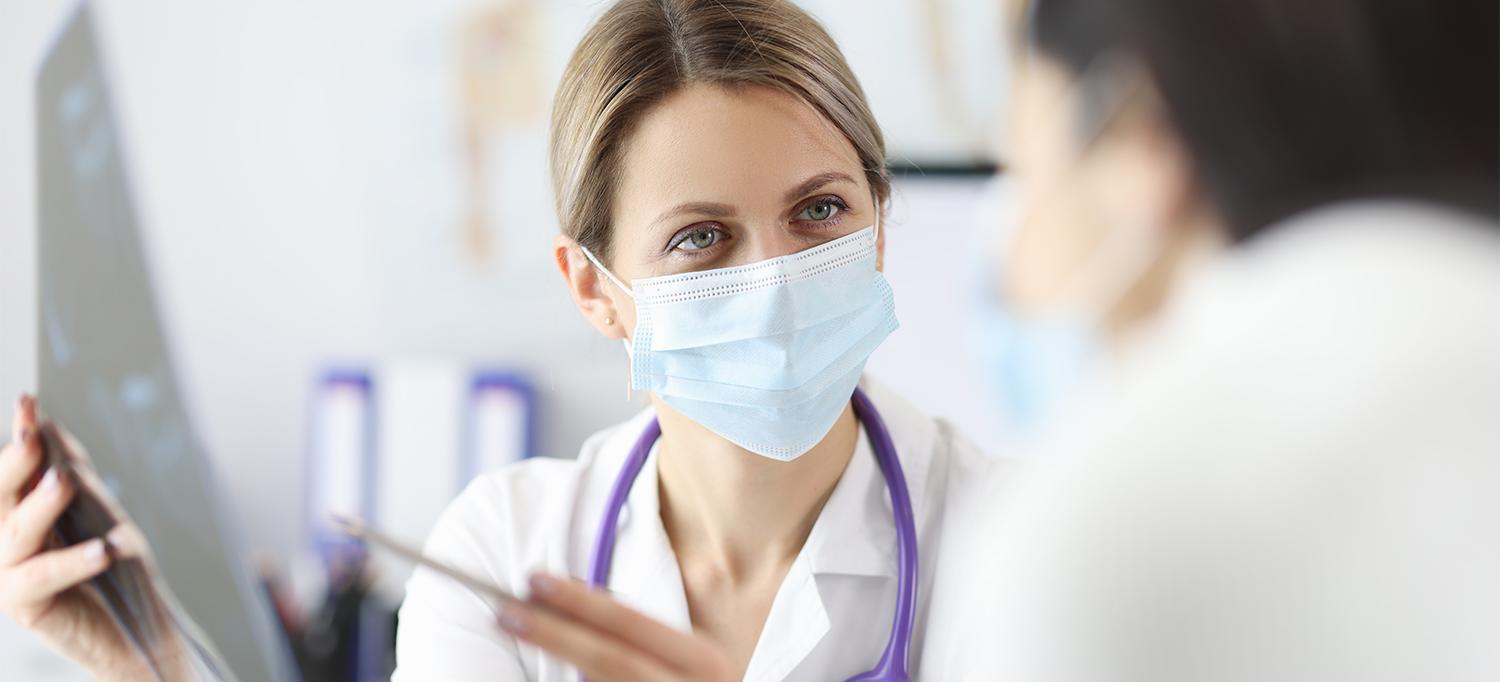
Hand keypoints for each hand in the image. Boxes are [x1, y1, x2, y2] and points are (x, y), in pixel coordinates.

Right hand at [0, 395, 188, 680]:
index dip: (20, 437)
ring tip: (64, 483)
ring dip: (40, 506)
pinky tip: (102, 548)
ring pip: (15, 533)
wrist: (141, 630)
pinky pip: (39, 578)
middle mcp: (4, 541)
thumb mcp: (96, 509)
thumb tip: (45, 422)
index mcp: (18, 512)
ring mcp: (9, 574)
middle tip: (30, 439)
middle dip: (13, 465)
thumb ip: (69, 469)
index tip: (28, 402)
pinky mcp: (25, 606)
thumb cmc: (117, 569)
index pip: (13, 470)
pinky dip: (70, 561)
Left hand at [498, 573, 733, 681]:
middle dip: (553, 634)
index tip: (533, 579)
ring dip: (552, 666)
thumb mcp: (688, 658)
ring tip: (515, 634)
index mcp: (704, 661)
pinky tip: (539, 677)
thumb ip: (644, 635)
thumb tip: (574, 592)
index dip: (580, 601)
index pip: (631, 623)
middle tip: (505, 611)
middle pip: (609, 660)